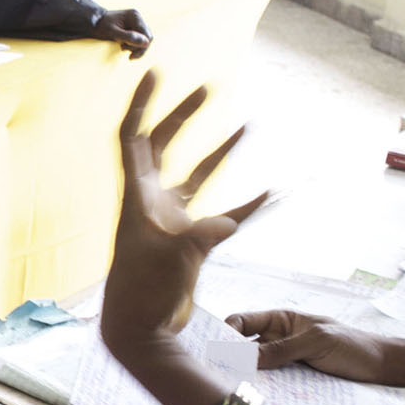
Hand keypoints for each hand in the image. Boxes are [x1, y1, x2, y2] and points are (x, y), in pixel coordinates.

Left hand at [89, 8, 151, 55]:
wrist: (93, 22)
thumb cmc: (101, 26)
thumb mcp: (113, 33)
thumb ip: (129, 37)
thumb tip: (146, 42)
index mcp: (135, 16)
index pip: (147, 35)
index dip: (142, 47)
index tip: (131, 56)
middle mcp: (138, 17)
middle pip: (148, 38)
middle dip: (138, 48)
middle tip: (128, 55)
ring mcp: (136, 22)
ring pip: (144, 40)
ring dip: (135, 47)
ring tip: (122, 48)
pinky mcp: (134, 27)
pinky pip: (139, 39)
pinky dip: (133, 45)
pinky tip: (123, 46)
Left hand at [99, 71, 261, 349]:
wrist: (139, 333)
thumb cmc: (140, 295)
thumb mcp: (170, 261)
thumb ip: (199, 237)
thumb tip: (228, 222)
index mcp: (136, 198)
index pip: (132, 139)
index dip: (141, 104)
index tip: (154, 71)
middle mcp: (151, 202)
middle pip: (163, 146)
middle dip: (183, 115)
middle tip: (209, 86)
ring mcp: (171, 221)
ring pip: (196, 174)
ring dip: (218, 150)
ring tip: (246, 124)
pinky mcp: (189, 242)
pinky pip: (223, 214)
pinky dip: (246, 204)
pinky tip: (272, 189)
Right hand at [227, 310, 396, 384]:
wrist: (383, 369)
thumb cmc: (353, 346)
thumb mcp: (316, 342)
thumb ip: (281, 349)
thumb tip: (245, 358)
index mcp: (281, 321)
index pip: (242, 322)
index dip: (226, 332)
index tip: (216, 348)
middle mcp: (278, 341)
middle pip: (244, 349)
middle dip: (231, 359)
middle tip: (217, 374)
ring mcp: (285, 364)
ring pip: (256, 371)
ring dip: (247, 379)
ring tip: (235, 391)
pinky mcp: (293, 385)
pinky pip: (272, 388)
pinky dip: (264, 393)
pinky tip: (257, 401)